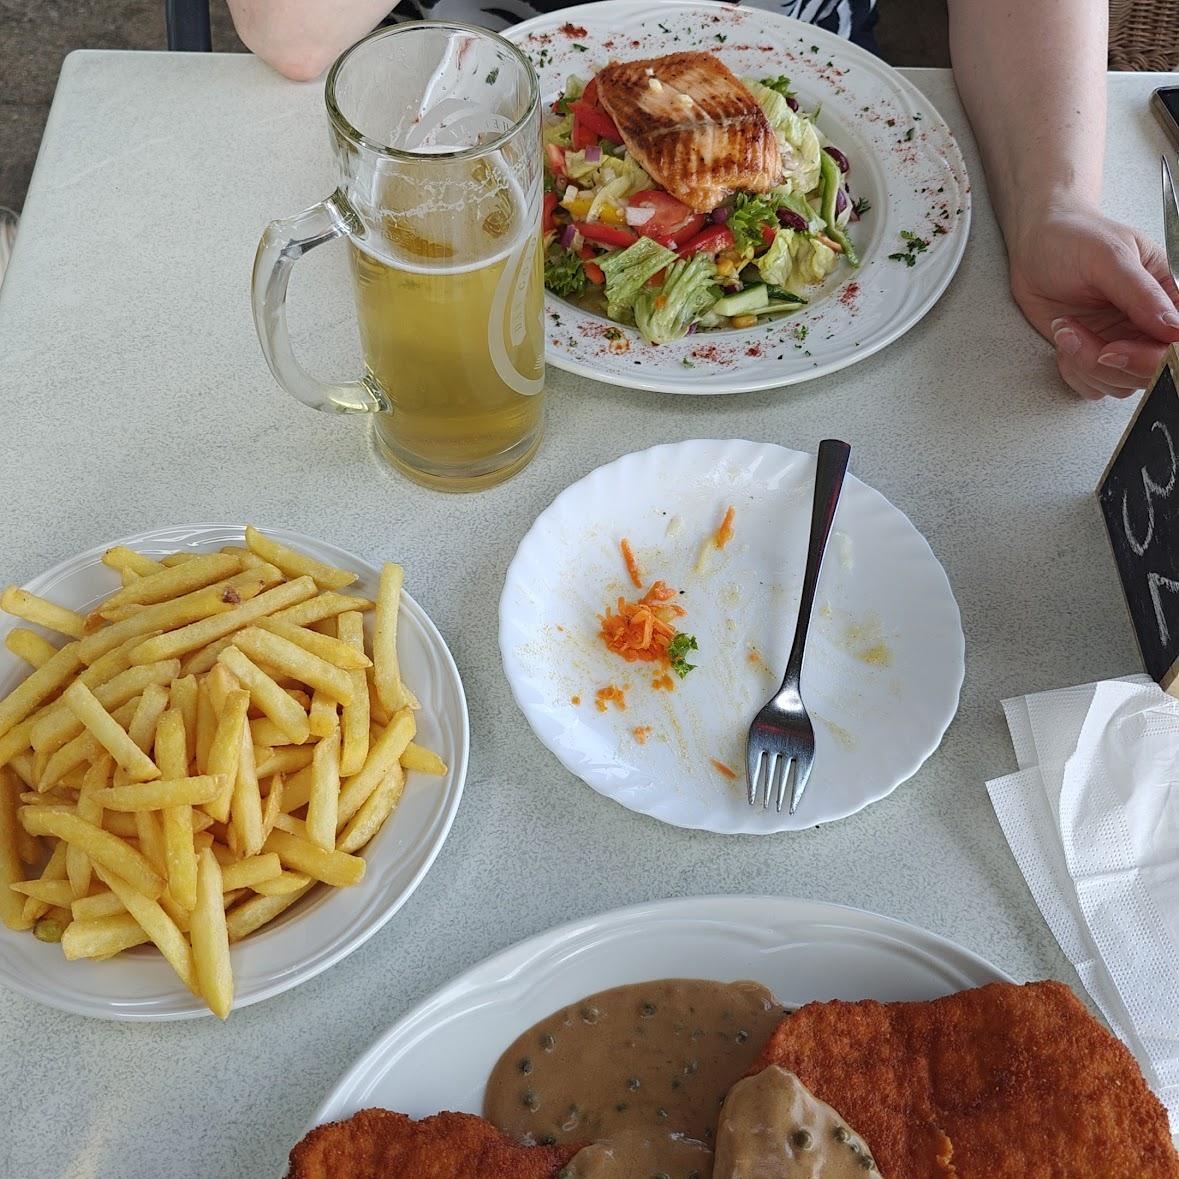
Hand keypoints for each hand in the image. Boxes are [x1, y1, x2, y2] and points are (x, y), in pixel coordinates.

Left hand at [1007, 203, 1178, 399]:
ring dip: (1084, 364)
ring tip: (1065, 327)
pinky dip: (1072, 371)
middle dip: (1108, 363)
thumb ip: (1140, 294)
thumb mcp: (1110, 258)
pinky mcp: (1094, 355)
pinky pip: (1092, 386)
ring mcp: (1122, 343)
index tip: (1114, 348)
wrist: (1037, 245)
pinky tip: (1064, 339)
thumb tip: (1173, 327)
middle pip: (1149, 373)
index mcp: (1168, 297)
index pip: (1176, 343)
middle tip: (1077, 336)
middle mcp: (1149, 326)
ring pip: (1118, 383)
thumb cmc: (1075, 239)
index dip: (1151, 358)